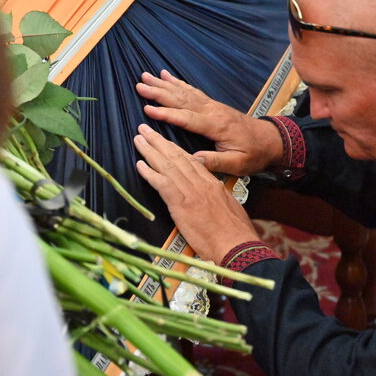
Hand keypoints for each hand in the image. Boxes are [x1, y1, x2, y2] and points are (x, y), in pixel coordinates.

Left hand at [133, 123, 260, 263]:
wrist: (237, 245)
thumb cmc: (236, 233)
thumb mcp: (230, 208)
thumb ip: (218, 198)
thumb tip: (213, 194)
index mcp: (213, 184)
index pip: (191, 161)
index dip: (175, 149)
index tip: (165, 141)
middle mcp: (201, 183)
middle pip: (177, 157)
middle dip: (160, 142)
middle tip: (146, 130)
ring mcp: (191, 192)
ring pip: (167, 165)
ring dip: (150, 150)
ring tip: (139, 139)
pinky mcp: (182, 204)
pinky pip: (162, 184)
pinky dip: (149, 173)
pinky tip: (139, 165)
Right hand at [136, 70, 282, 175]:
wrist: (270, 141)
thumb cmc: (254, 154)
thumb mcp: (238, 164)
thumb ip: (215, 162)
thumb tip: (193, 160)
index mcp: (216, 125)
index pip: (187, 118)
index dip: (166, 114)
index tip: (147, 109)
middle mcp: (212, 111)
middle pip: (182, 99)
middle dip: (159, 92)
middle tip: (140, 85)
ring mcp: (213, 106)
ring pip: (184, 92)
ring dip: (164, 84)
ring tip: (147, 76)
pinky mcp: (213, 106)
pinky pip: (192, 91)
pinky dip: (178, 83)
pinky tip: (167, 77)